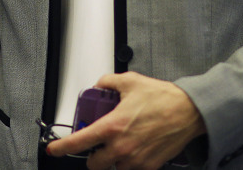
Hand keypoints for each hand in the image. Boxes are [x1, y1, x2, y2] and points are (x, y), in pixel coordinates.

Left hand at [46, 72, 205, 169]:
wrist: (189, 112)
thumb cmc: (164, 98)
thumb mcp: (130, 81)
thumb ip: (109, 82)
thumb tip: (100, 85)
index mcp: (113, 126)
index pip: (79, 142)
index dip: (61, 148)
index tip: (54, 149)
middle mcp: (121, 147)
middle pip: (93, 164)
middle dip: (93, 156)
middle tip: (98, 144)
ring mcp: (135, 160)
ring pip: (113, 168)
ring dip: (112, 159)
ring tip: (121, 144)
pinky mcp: (148, 167)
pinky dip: (129, 162)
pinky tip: (135, 148)